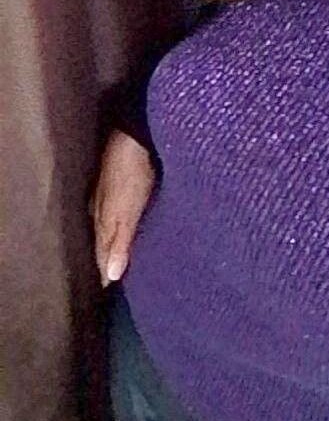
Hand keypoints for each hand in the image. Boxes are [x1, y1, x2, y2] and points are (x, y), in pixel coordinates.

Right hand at [89, 128, 156, 286]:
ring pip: (109, 224)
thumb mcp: (127, 209)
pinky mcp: (124, 180)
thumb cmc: (133, 172)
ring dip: (114, 240)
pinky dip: (122, 223)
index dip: (104, 268)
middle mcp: (102, 207)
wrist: (136, 132)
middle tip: (114, 277)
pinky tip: (129, 224)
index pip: (100, 251)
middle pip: (102, 239)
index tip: (109, 288)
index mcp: (102, 217)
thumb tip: (111, 276)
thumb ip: (120, 240)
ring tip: (122, 256)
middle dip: (107, 257)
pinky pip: (118, 210)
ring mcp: (111, 192)